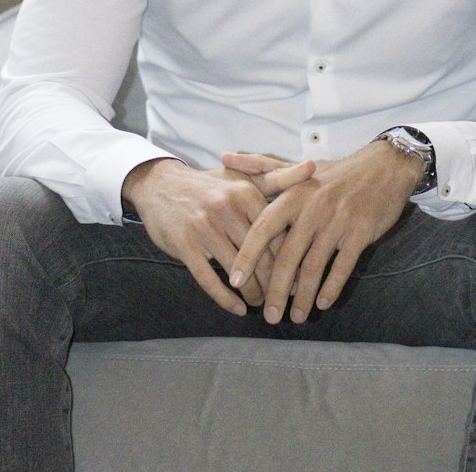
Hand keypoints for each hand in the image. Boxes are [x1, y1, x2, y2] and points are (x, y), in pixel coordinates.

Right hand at [123, 156, 314, 314]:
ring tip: (261, 304)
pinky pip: (209, 279)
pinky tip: (237, 308)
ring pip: (238, 270)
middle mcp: (227, 207)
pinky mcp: (185, 243)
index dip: (290, 260)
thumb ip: (278, 177)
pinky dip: (225, 299)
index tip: (299, 279)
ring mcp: (204, 225)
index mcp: (245, 191)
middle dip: (273, 283)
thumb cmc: (210, 185)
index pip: (277, 233)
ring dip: (252, 294)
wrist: (161, 184)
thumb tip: (314, 167)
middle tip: (282, 299)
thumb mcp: (242, 176)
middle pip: (260, 255)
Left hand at [222, 142, 422, 325]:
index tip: (235, 281)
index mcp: (294, 193)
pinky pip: (342, 266)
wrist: (383, 167)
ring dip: (303, 297)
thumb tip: (224, 156)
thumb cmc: (335, 172)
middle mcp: (313, 207)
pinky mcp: (360, 232)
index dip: (248, 256)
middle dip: (275, 290)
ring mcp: (337, 220)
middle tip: (269, 316)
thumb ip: (260, 167)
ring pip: (313, 267)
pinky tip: (323, 303)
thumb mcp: (297, 167)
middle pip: (287, 256)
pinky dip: (331, 288)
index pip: (263, 228)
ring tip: (296, 317)